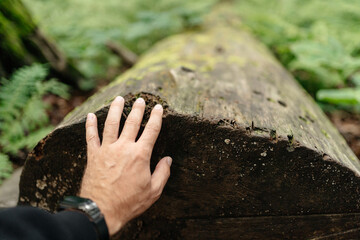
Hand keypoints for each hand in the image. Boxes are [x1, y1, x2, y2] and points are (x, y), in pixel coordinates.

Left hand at [80, 96, 171, 235]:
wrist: (101, 210)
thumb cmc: (129, 202)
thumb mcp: (153, 191)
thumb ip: (163, 173)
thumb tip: (168, 159)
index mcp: (140, 155)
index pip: (151, 130)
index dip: (156, 117)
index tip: (158, 108)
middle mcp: (123, 147)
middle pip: (132, 123)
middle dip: (138, 109)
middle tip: (141, 99)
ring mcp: (107, 150)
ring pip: (111, 124)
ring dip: (116, 110)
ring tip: (119, 99)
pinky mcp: (93, 156)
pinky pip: (91, 136)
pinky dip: (90, 125)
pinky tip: (91, 115)